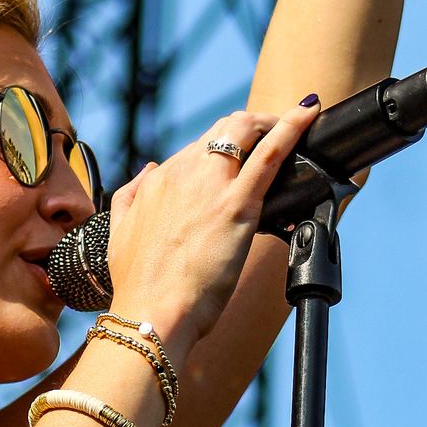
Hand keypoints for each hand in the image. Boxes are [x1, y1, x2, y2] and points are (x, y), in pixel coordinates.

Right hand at [104, 99, 321, 345]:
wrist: (151, 313)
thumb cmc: (140, 286)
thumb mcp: (119, 231)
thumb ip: (129, 195)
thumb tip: (147, 169)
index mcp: (156, 182)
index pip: (196, 149)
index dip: (223, 149)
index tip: (240, 159)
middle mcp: (181, 174)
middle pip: (222, 130)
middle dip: (250, 126)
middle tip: (272, 136)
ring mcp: (209, 186)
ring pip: (243, 130)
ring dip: (269, 122)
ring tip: (293, 125)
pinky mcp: (236, 205)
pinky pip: (268, 155)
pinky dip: (290, 128)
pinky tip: (306, 114)